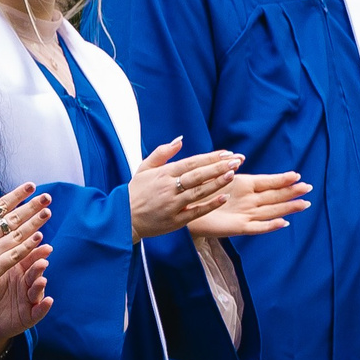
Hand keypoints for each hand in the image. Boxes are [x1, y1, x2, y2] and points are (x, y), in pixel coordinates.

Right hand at [0, 186, 51, 306]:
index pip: (0, 205)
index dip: (17, 195)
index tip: (30, 186)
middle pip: (13, 217)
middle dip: (32, 206)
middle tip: (47, 197)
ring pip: (18, 234)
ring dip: (34, 223)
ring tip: (47, 213)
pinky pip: (15, 255)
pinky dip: (27, 246)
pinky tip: (39, 238)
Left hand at [0, 251, 51, 354]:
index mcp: (17, 270)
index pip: (28, 258)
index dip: (35, 251)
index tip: (40, 240)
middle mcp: (26, 283)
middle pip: (34, 272)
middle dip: (39, 267)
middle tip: (42, 261)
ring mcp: (29, 299)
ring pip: (37, 290)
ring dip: (40, 285)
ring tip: (41, 280)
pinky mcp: (30, 315)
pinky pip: (38, 311)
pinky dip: (44, 306)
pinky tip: (47, 301)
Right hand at [125, 140, 244, 239]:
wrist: (123, 219)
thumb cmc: (135, 192)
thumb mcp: (143, 168)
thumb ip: (162, 153)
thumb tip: (180, 139)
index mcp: (163, 174)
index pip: (191, 162)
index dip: (210, 157)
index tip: (227, 153)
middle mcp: (169, 188)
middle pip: (198, 175)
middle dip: (218, 167)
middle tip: (236, 161)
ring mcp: (173, 205)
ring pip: (199, 192)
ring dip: (217, 183)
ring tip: (233, 174)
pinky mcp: (175, 220)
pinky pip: (196, 211)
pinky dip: (210, 205)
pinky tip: (223, 197)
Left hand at [189, 171, 309, 238]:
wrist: (183, 208)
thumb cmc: (198, 190)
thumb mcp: (213, 175)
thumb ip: (227, 167)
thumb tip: (240, 158)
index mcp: (244, 185)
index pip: (268, 181)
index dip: (282, 179)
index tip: (296, 175)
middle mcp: (248, 200)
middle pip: (275, 196)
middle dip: (291, 192)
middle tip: (309, 188)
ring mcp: (245, 214)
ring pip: (271, 210)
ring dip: (288, 208)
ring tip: (304, 204)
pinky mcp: (238, 227)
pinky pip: (257, 227)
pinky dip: (269, 226)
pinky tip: (283, 223)